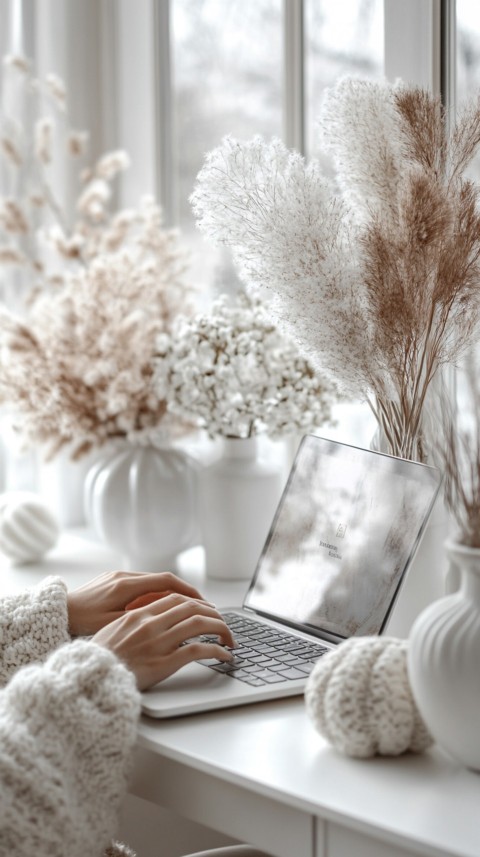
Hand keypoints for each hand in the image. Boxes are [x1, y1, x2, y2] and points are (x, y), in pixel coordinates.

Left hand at [67, 570, 206, 635]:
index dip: (188, 590)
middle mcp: (124, 576)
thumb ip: (139, 617)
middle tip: (200, 606)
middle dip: (183, 592)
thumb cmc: (82, 622)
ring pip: (152, 581)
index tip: (202, 602)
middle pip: (162, 580)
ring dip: (169, 592)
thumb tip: (166, 617)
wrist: (57, 611)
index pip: (166, 582)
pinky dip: (154, 593)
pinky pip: (140, 584)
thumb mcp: (112, 624)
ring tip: (183, 608)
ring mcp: (118, 576)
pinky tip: (158, 606)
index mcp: (126, 586)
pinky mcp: (112, 580)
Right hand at [92, 593, 234, 689]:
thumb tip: (148, 620)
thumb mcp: (110, 632)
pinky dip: (217, 650)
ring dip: (220, 628)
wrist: (87, 680)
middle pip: (191, 607)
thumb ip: (131, 622)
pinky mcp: (164, 663)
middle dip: (212, 612)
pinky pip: (199, 650)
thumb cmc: (96, 660)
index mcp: (137, 614)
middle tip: (223, 622)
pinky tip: (224, 655)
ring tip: (229, 637)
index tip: (206, 608)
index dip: (195, 601)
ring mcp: (157, 642)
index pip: (174, 598)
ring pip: (199, 623)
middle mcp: (149, 624)